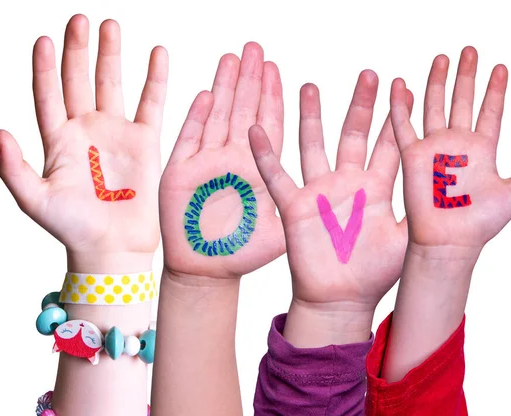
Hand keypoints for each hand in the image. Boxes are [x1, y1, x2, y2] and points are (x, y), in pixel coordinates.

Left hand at [0, 15, 167, 270]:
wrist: (112, 247)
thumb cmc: (73, 229)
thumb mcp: (34, 200)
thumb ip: (14, 167)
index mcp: (58, 141)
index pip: (48, 94)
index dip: (44, 67)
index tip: (44, 39)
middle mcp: (86, 131)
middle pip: (79, 80)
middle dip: (78, 49)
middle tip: (81, 19)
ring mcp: (116, 134)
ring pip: (113, 85)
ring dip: (111, 55)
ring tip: (110, 26)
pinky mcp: (145, 143)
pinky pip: (151, 105)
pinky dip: (155, 80)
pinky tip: (157, 55)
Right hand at [159, 43, 284, 279]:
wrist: (206, 271)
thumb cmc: (242, 254)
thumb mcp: (280, 233)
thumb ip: (297, 210)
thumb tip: (330, 197)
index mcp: (259, 171)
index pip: (268, 126)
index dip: (272, 97)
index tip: (276, 69)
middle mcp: (234, 161)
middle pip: (243, 112)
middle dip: (249, 80)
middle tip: (256, 48)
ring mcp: (207, 164)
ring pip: (217, 118)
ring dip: (224, 88)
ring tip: (232, 58)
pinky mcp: (180, 174)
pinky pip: (189, 140)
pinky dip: (196, 117)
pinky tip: (205, 93)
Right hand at [249, 71, 410, 344]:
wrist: (341, 299)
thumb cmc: (375, 274)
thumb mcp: (407, 239)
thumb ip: (423, 210)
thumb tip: (453, 190)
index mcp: (377, 189)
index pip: (389, 145)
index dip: (397, 118)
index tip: (406, 88)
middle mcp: (349, 183)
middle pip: (354, 135)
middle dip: (361, 105)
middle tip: (369, 75)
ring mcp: (321, 192)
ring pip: (314, 145)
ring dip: (311, 117)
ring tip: (309, 87)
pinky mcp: (296, 207)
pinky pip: (278, 177)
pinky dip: (266, 156)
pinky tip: (257, 130)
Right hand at [391, 46, 510, 258]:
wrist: (448, 241)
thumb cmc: (479, 224)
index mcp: (482, 150)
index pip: (490, 112)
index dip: (496, 91)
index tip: (501, 69)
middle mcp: (458, 145)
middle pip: (462, 101)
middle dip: (466, 76)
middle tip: (470, 51)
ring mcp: (434, 148)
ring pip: (434, 107)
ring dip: (437, 82)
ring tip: (442, 58)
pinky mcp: (413, 156)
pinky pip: (404, 126)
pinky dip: (400, 106)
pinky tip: (400, 85)